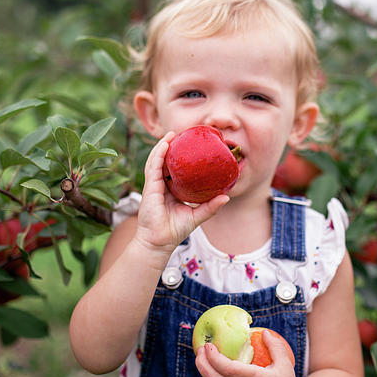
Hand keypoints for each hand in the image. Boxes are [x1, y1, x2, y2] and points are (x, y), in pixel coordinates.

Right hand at [134, 132, 228, 253]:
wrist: (159, 242)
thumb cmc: (175, 230)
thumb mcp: (197, 215)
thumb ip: (211, 206)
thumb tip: (227, 196)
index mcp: (170, 189)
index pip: (173, 169)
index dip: (179, 156)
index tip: (189, 145)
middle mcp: (161, 185)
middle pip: (164, 161)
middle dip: (170, 147)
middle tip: (182, 134)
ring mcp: (153, 185)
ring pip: (156, 160)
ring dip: (163, 146)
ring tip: (172, 134)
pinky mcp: (149, 188)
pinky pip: (153, 167)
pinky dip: (158, 154)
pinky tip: (164, 145)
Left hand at [194, 330, 305, 376]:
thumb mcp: (285, 365)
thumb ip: (275, 346)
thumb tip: (264, 332)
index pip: (226, 368)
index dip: (213, 357)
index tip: (208, 345)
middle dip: (201, 363)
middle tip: (199, 350)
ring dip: (204, 372)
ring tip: (202, 358)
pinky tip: (212, 370)